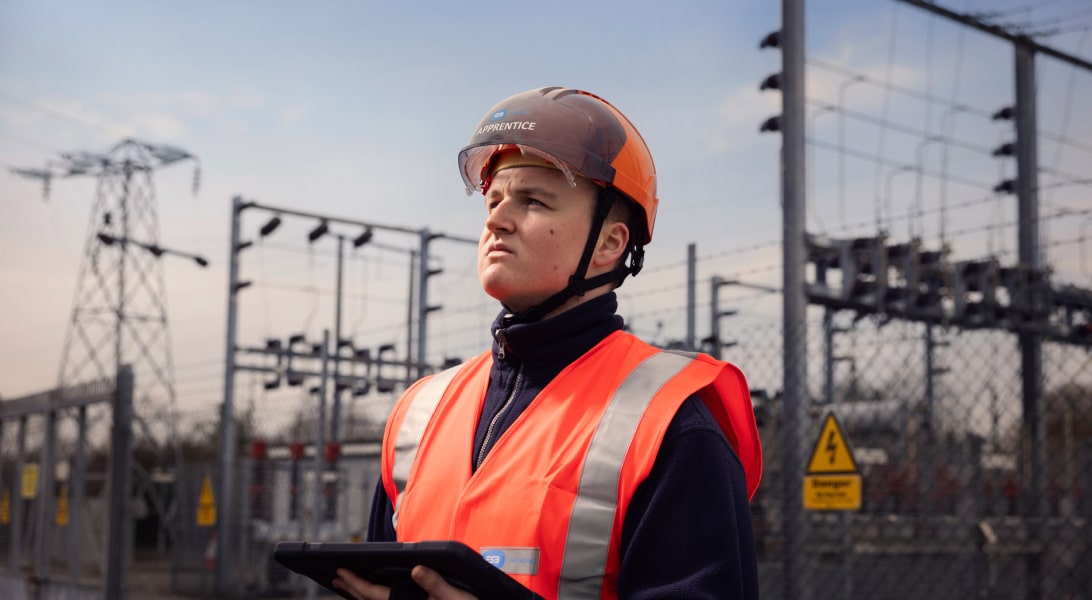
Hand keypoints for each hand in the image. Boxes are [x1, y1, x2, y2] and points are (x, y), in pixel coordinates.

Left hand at [331, 566, 478, 599]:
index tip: (341, 571)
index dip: (356, 583)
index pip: (375, 595)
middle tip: (337, 576)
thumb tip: (418, 569)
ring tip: (349, 585)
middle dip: (352, 588)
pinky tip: (374, 595)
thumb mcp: (458, 598)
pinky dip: (376, 599)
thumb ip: (437, 585)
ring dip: (361, 595)